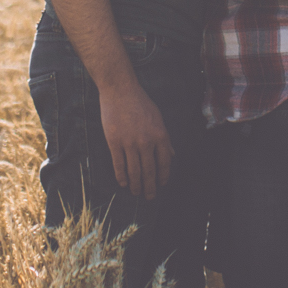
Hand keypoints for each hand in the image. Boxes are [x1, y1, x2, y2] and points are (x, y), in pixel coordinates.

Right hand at [98, 80, 172, 199]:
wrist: (120, 91)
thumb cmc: (140, 103)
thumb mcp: (158, 118)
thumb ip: (164, 138)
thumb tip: (172, 155)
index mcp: (160, 135)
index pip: (165, 162)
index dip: (163, 176)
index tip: (161, 184)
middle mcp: (146, 142)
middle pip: (149, 171)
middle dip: (150, 187)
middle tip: (149, 197)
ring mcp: (130, 143)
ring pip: (134, 171)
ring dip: (136, 185)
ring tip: (136, 192)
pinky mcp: (114, 142)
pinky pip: (119, 165)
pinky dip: (122, 177)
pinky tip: (123, 183)